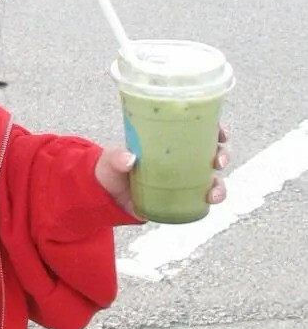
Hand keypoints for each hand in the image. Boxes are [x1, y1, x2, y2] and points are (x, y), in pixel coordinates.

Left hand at [95, 126, 229, 214]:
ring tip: (214, 192)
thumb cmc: (110, 169)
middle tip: (218, 160)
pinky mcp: (181, 198)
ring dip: (220, 183)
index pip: (196, 129)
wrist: (106, 197)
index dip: (214, 128)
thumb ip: (116, 157)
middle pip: (212, 151)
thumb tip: (129, 159)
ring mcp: (183, 178)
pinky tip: (209, 200)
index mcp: (167, 140)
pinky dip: (211, 198)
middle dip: (222, 154)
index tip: (220, 132)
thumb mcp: (110, 159)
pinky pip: (202, 198)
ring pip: (213, 178)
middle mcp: (180, 157)